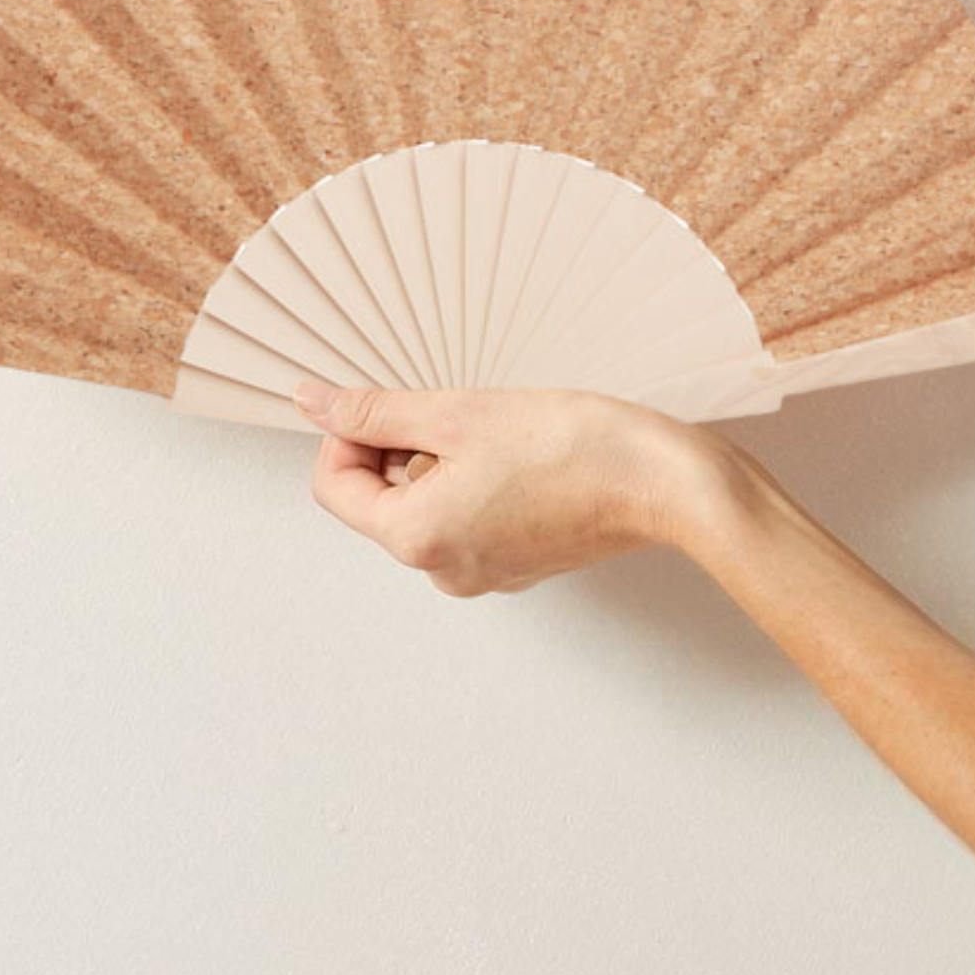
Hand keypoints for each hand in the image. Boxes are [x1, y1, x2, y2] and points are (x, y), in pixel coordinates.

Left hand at [293, 380, 717, 596]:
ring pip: (427, 503)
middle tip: (451, 410)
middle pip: (379, 498)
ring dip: (442, 459)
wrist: (662, 483)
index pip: (333, 486)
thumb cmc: (572, 448)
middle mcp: (443, 570)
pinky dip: (477, 479)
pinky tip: (520, 452)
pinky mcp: (518, 562)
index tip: (385, 402)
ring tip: (495, 431)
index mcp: (417, 539)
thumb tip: (312, 403)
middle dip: (400, 446)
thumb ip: (376, 412)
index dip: (346, 434)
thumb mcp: (459, 414)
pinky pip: (469, 516)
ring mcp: (483, 572)